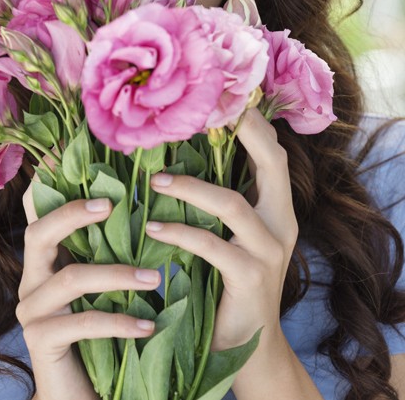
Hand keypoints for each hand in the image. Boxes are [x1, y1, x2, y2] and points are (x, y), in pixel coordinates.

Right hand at [17, 192, 160, 399]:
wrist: (86, 391)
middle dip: (73, 213)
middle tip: (113, 204)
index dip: (47, 182)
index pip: (38, 213)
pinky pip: (82, 323)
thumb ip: (111, 250)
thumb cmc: (103, 330)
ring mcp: (32, 311)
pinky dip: (118, 320)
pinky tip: (148, 325)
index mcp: (48, 259)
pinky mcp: (42, 342)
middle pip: (39, 233)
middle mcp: (32, 279)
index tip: (63, 152)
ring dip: (117, 275)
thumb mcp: (107, 284)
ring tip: (156, 278)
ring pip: (70, 278)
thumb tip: (140, 209)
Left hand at [145, 108, 297, 350]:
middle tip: (203, 111)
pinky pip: (212, 245)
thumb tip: (176, 158)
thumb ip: (218, 199)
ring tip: (154, 179)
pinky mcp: (251, 277)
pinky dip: (180, 232)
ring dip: (189, 187)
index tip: (223, 94)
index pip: (272, 154)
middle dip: (243, 132)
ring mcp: (270, 251)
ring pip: (231, 204)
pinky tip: (154, 227)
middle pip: (272, 163)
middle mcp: (281, 223)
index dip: (252, 122)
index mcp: (277, 207)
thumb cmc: (229, 279)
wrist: (247, 342)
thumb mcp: (230, 234)